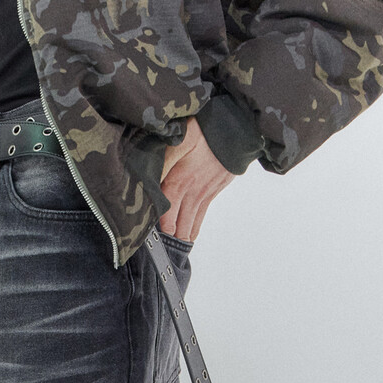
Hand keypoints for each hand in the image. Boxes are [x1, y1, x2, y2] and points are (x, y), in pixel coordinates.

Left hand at [158, 118, 235, 241]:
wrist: (237, 127)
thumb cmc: (206, 129)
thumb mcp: (180, 139)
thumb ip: (163, 162)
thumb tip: (147, 182)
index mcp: (178, 182)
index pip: (162, 215)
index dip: (155, 230)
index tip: (145, 241)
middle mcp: (190, 193)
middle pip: (176, 225)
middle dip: (167, 240)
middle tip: (156, 253)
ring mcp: (203, 193)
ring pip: (189, 223)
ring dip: (181, 238)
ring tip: (171, 253)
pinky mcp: (214, 190)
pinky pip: (201, 215)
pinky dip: (194, 228)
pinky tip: (189, 237)